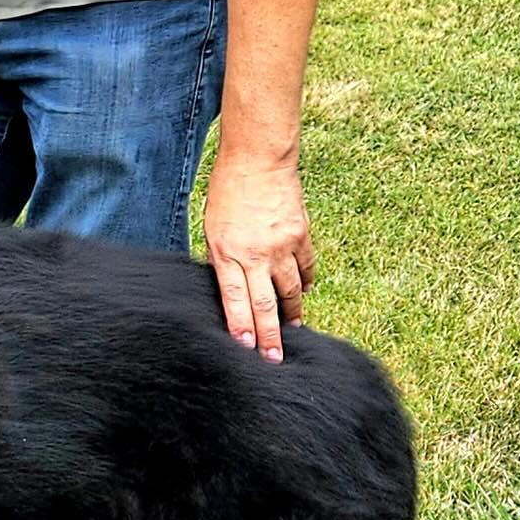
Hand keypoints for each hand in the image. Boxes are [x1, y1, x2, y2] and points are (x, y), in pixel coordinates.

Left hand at [203, 153, 314, 363]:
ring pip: (290, 290)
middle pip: (265, 304)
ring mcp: (282, 246)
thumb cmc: (227, 192)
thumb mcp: (213, 229)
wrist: (258, 160)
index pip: (235, 300)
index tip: (248, 349)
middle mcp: (256, 253)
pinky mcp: (301, 235)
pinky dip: (305, 282)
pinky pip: (306, 268)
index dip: (242, 327)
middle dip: (270, 335)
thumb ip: (224, 260)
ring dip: (291, 313)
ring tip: (292, 330)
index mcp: (228, 252)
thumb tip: (233, 290)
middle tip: (275, 359)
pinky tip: (303, 293)